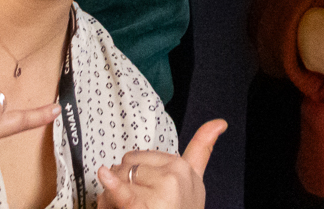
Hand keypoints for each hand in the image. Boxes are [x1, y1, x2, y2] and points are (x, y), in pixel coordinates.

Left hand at [94, 120, 225, 208]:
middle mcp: (175, 176)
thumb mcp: (195, 185)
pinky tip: (104, 175)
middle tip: (129, 208)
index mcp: (184, 169)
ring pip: (119, 178)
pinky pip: (125, 193)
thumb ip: (202, 150)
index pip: (142, 158)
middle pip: (128, 164)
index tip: (138, 187)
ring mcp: (162, 192)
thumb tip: (220, 122)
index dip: (132, 174)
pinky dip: (112, 185)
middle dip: (119, 183)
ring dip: (110, 197)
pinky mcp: (146, 208)